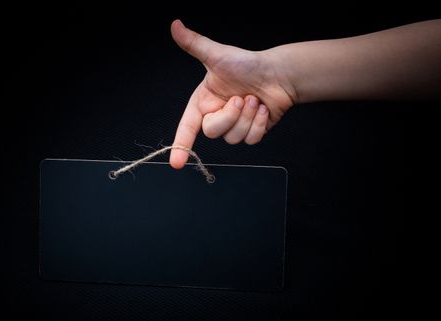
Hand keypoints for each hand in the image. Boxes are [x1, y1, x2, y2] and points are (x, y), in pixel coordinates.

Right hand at [169, 19, 294, 168]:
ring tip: (254, 99)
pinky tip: (264, 109)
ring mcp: (234, 125)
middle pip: (213, 132)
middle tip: (241, 98)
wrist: (277, 74)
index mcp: (204, 102)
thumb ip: (194, 43)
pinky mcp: (251, 132)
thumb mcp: (217, 55)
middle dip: (230, 115)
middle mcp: (217, 115)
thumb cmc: (247, 63)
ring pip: (234, 138)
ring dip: (248, 117)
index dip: (180, 145)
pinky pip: (251, 140)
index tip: (177, 162)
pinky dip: (259, 124)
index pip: (187, 127)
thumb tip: (176, 26)